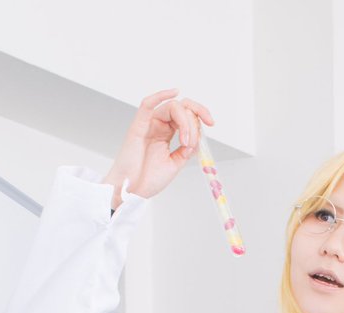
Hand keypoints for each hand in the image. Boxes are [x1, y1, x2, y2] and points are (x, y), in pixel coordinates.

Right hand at [103, 88, 214, 208]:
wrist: (132, 190)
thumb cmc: (148, 179)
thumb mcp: (175, 164)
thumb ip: (186, 150)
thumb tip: (197, 138)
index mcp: (167, 134)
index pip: (186, 116)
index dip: (200, 116)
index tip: (211, 123)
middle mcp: (159, 126)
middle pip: (181, 108)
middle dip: (195, 116)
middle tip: (199, 134)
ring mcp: (149, 124)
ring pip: (171, 107)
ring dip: (184, 121)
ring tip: (185, 142)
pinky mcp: (138, 126)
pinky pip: (147, 104)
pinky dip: (160, 95)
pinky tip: (174, 92)